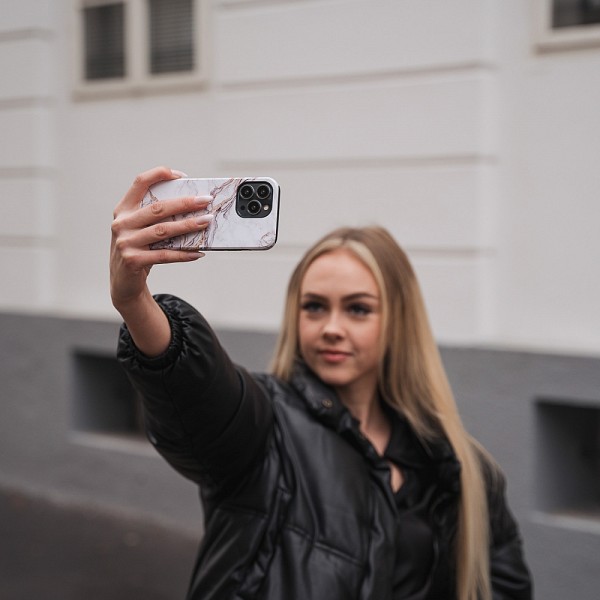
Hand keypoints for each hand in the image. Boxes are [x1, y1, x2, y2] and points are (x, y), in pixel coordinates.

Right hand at [110, 166, 210, 310]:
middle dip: (185, 203)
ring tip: (206, 222)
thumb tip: (191, 208)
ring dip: (188, 225)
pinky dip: (184, 254)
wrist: (123, 283)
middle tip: (205, 200)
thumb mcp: (139, 230)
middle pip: (158, 208)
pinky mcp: (133, 260)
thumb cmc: (137, 251)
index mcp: (123, 210)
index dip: (160, 174)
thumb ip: (155, 218)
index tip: (182, 176)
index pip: (140, 183)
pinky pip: (165, 255)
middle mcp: (122, 223)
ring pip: (163, 230)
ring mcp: (126, 242)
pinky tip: (198, 252)